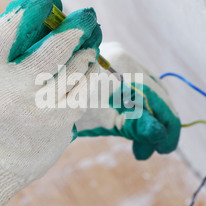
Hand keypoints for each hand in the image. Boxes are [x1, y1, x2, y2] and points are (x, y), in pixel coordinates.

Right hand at [0, 0, 101, 205]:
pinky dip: (92, 75)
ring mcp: (38, 107)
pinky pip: (86, 90)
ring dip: (88, 51)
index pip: (8, 31)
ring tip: (90, 45)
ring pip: (76, 68)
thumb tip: (47, 19)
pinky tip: (91, 69)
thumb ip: (9, 53)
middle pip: (54, 48)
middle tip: (89, 16)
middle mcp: (13, 89)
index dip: (31, 10)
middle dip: (78, 27)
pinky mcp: (59, 122)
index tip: (50, 0)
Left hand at [76, 42, 180, 159]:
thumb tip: (160, 135)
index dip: (166, 122)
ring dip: (153, 117)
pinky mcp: (114, 65)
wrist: (39, 96)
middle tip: (158, 149)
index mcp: (117, 67)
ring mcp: (118, 58)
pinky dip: (142, 108)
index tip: (166, 148)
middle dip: (161, 122)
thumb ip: (134, 126)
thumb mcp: (102, 122)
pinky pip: (138, 87)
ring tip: (147, 144)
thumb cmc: (65, 112)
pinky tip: (140, 130)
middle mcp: (121, 57)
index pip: (154, 95)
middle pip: (155, 91)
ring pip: (149, 89)